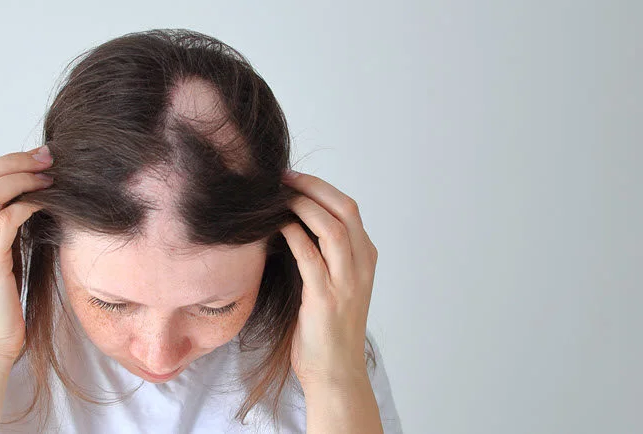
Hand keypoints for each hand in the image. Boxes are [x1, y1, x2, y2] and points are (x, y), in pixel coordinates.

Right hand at [0, 145, 53, 364]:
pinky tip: (47, 204)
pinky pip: (6, 221)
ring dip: (21, 178)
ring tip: (50, 177)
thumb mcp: (0, 257)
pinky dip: (27, 205)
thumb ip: (6, 228)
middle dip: (15, 161)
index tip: (39, 157)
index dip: (7, 161)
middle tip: (48, 158)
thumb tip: (33, 198)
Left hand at [280, 170, 378, 387]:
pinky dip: (293, 235)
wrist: (335, 373)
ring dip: (302, 206)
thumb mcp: (335, 284)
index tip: (291, 178)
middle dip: (312, 187)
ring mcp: (347, 282)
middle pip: (344, 209)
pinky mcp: (326, 298)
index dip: (320, 187)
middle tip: (282, 178)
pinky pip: (310, 256)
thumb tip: (292, 222)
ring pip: (332, 228)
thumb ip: (324, 255)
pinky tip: (276, 227)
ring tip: (276, 197)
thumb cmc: (327, 330)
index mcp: (366, 259)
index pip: (348, 208)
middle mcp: (362, 266)